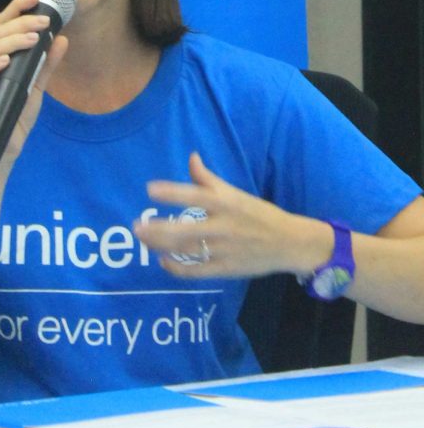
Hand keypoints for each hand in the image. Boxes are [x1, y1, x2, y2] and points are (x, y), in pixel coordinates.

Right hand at [0, 0, 68, 163]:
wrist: (9, 143)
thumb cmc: (18, 111)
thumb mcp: (38, 83)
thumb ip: (48, 62)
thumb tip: (63, 38)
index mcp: (0, 54)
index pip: (4, 24)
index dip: (17, 8)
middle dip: (20, 22)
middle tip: (43, 22)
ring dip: (12, 40)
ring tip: (34, 39)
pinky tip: (8, 60)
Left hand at [135, 152, 327, 277]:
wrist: (291, 243)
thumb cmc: (258, 214)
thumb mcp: (236, 193)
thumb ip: (208, 179)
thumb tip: (191, 156)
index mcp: (227, 204)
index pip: (197, 196)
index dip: (173, 193)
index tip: (150, 189)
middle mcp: (225, 227)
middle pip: (188, 230)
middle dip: (160, 230)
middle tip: (135, 226)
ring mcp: (226, 250)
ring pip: (189, 251)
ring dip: (162, 247)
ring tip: (143, 239)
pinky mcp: (227, 269)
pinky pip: (199, 272)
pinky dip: (178, 269)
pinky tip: (163, 262)